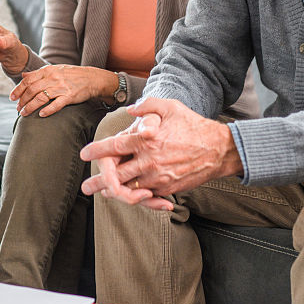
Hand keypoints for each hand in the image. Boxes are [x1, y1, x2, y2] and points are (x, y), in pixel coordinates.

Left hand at [11, 65, 116, 116]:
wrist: (92, 78)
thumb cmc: (72, 75)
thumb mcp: (54, 69)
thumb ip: (38, 73)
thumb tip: (23, 75)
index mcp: (48, 70)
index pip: (28, 79)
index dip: (18, 89)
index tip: (12, 97)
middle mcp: (53, 78)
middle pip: (32, 89)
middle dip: (22, 100)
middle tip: (18, 108)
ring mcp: (61, 87)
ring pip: (41, 97)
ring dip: (30, 107)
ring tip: (24, 113)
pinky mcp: (70, 96)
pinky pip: (56, 104)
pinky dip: (47, 110)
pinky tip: (40, 115)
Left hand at [80, 97, 242, 209]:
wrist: (219, 150)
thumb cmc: (193, 126)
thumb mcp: (170, 107)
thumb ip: (147, 106)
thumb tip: (130, 110)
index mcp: (147, 140)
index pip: (114, 147)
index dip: (97, 151)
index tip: (85, 154)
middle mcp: (149, 161)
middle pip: (115, 175)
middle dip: (98, 181)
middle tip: (86, 187)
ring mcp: (158, 177)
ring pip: (128, 189)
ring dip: (113, 192)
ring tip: (102, 194)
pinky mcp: (167, 188)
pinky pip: (146, 196)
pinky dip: (135, 197)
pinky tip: (127, 196)